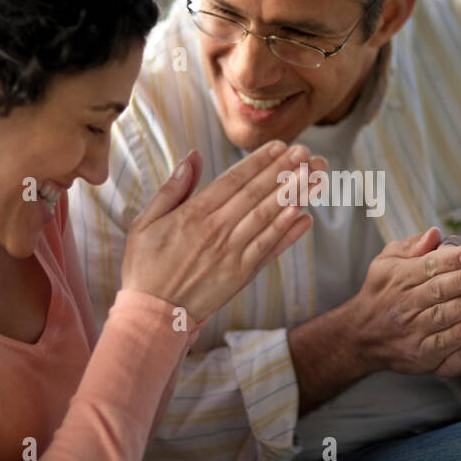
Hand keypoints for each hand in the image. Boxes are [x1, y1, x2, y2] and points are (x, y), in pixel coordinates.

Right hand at [121, 141, 326, 321]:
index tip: (280, 146)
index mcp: (194, 214)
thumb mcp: (146, 223)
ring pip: (268, 217)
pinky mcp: (241, 274)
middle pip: (257, 194)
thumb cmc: (146, 267)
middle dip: (284, 171)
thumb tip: (192, 156)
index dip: (260, 162)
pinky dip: (288, 232)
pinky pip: (269, 248)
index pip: (234, 180)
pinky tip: (305, 215)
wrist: (154, 315)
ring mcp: (232, 253)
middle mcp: (217, 231)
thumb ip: (172, 189)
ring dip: (294, 194)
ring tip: (314, 175)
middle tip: (307, 152)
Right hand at [348, 226, 460, 376]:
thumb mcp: (387, 262)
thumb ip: (410, 246)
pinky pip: (445, 348)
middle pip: (437, 292)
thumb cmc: (383, 291)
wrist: (362, 336)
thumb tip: (434, 234)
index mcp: (400, 278)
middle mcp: (405, 306)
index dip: (450, 260)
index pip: (427, 266)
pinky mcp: (423, 357)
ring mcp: (413, 333)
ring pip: (443, 319)